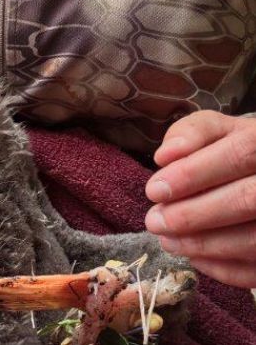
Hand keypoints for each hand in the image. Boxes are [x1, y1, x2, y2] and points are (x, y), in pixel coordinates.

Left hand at [145, 110, 255, 287]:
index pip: (240, 153)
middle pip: (248, 200)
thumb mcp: (221, 130)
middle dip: (192, 215)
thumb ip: (192, 133)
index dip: (193, 173)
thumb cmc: (241, 150)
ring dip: (203, 244)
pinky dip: (224, 268)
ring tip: (167, 240)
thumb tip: (164, 157)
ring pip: (255, 240)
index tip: (153, 190)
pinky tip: (195, 257)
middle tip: (155, 221)